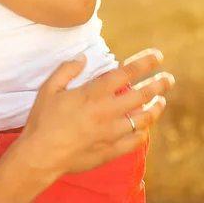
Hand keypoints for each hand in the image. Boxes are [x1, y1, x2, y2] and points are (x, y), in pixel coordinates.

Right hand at [17, 49, 173, 176]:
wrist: (42, 154)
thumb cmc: (42, 119)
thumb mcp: (48, 88)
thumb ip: (66, 70)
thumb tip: (82, 57)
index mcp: (92, 94)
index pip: (125, 74)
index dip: (143, 63)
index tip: (156, 56)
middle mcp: (106, 112)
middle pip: (141, 95)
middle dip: (158, 84)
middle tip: (168, 78)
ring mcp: (111, 133)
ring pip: (143, 119)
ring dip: (155, 108)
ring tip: (161, 101)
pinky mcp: (111, 150)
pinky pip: (135, 141)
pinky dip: (143, 132)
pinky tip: (145, 127)